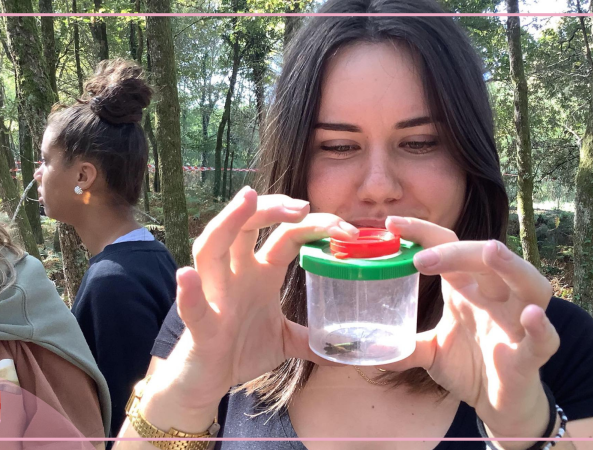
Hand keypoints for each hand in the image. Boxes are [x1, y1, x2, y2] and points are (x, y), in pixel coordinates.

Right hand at [163, 187, 357, 410]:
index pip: (285, 236)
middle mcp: (236, 275)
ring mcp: (216, 296)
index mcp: (260, 273)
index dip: (313, 226)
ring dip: (228, 222)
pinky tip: (188, 275)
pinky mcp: (201, 327)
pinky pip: (192, 307)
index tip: (345, 229)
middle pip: (247, 227)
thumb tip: (347, 348)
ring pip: (212, 248)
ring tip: (248, 199)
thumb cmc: (241, 350)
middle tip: (303, 206)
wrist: (208, 380)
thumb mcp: (285, 340)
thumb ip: (312, 338)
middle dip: (272, 209)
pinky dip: (190, 292)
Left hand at [383, 216, 558, 441]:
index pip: (448, 247)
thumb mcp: (431, 351)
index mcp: (467, 288)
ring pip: (528, 284)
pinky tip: (529, 315)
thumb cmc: (469, 365)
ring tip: (491, 251)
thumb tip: (370, 348)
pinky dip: (540, 326)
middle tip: (421, 257)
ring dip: (511, 267)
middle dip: (457, 252)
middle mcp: (494, 297)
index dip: (422, 232)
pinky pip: (544, 338)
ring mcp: (516, 323)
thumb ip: (405, 345)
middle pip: (485, 260)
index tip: (391, 223)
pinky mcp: (530, 355)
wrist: (497, 402)